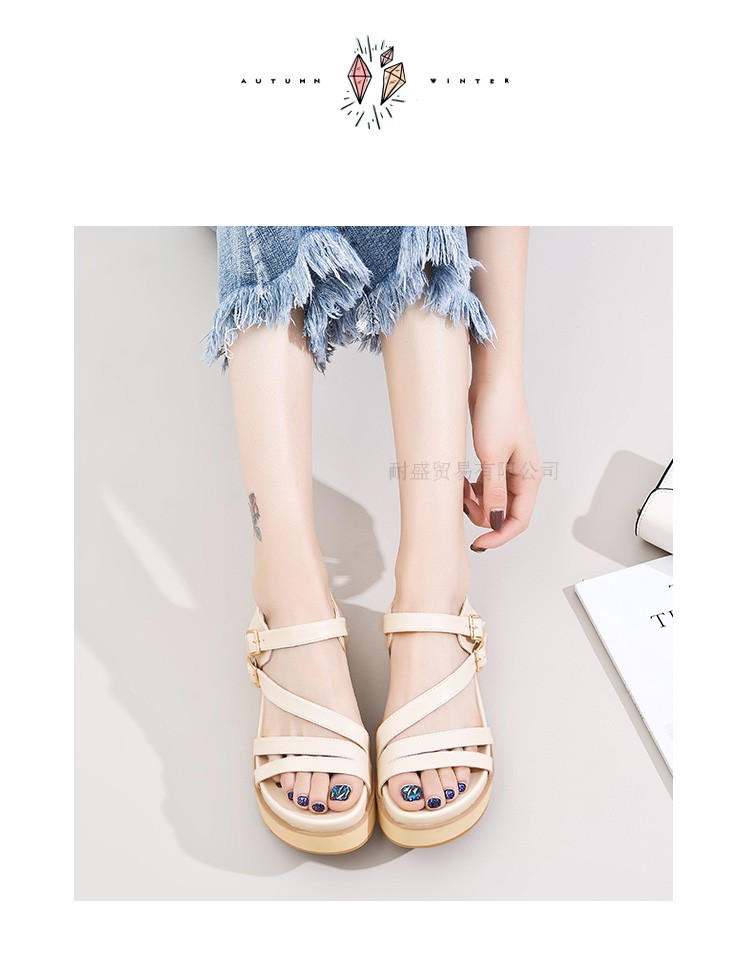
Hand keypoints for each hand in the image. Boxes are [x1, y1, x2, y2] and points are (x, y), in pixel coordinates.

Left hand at [464, 377, 542, 550]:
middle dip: (482, 514)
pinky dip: (471, 489)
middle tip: (461, 502)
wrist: (492, 382)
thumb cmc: (498, 413)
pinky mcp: (495, 461)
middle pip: (504, 513)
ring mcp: (509, 469)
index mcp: (529, 478)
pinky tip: (459, 482)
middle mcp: (522, 477)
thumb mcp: (492, 457)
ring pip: (491, 501)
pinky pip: (484, 487)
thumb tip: (496, 522)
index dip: (500, 536)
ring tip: (458, 488)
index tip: (477, 543)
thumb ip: (494, 492)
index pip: (519, 520)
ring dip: (474, 501)